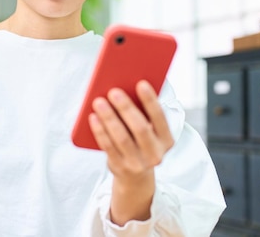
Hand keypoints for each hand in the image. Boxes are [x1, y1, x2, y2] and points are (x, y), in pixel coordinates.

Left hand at [88, 80, 173, 222]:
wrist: (135, 177)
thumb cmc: (141, 143)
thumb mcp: (150, 132)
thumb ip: (143, 113)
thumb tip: (126, 87)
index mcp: (166, 140)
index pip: (160, 118)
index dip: (151, 101)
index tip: (141, 83)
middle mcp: (155, 154)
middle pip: (140, 128)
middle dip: (126, 108)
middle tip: (113, 91)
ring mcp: (137, 163)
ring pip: (121, 138)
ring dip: (109, 117)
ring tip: (99, 101)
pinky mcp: (120, 167)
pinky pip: (108, 146)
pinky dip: (99, 130)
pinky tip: (93, 117)